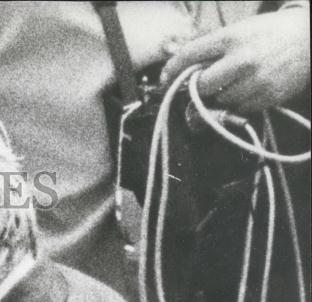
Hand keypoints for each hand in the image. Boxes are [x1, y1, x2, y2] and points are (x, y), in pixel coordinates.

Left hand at [160, 7, 310, 113]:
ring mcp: (255, 80)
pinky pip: (238, 109)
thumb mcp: (239, 31)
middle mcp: (242, 59)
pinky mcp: (267, 97)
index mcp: (231, 38)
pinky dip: (237, 104)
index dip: (171, 70)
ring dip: (218, 97)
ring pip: (219, 101)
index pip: (189, 55)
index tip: (165, 79)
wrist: (309, 39)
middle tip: (200, 86)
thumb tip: (178, 64)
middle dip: (196, 88)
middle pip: (200, 86)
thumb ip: (210, 49)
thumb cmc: (269, 34)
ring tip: (231, 84)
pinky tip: (247, 90)